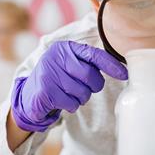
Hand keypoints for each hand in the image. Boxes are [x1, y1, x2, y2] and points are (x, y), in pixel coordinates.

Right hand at [11, 41, 127, 131]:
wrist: (29, 94)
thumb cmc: (58, 78)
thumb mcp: (71, 64)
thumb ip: (89, 63)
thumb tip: (121, 69)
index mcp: (66, 48)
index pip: (94, 55)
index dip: (111, 65)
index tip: (125, 74)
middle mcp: (56, 57)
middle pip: (90, 76)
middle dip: (93, 86)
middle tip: (86, 88)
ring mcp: (48, 74)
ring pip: (82, 92)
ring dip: (80, 98)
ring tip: (70, 94)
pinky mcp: (44, 91)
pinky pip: (71, 103)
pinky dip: (70, 105)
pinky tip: (61, 101)